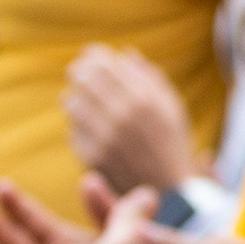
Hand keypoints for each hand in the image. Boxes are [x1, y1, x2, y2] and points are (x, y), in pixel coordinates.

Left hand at [64, 44, 204, 199]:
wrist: (168, 190)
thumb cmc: (171, 144)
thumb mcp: (172, 106)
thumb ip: (150, 77)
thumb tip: (125, 53)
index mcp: (144, 99)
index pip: (104, 64)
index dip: (93, 55)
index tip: (91, 56)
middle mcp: (123, 115)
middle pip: (83, 78)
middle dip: (80, 71)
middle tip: (79, 72)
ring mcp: (105, 137)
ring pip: (72, 101)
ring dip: (76, 96)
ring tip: (82, 97)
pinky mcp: (91, 155)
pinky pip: (73, 128)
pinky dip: (77, 122)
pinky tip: (86, 122)